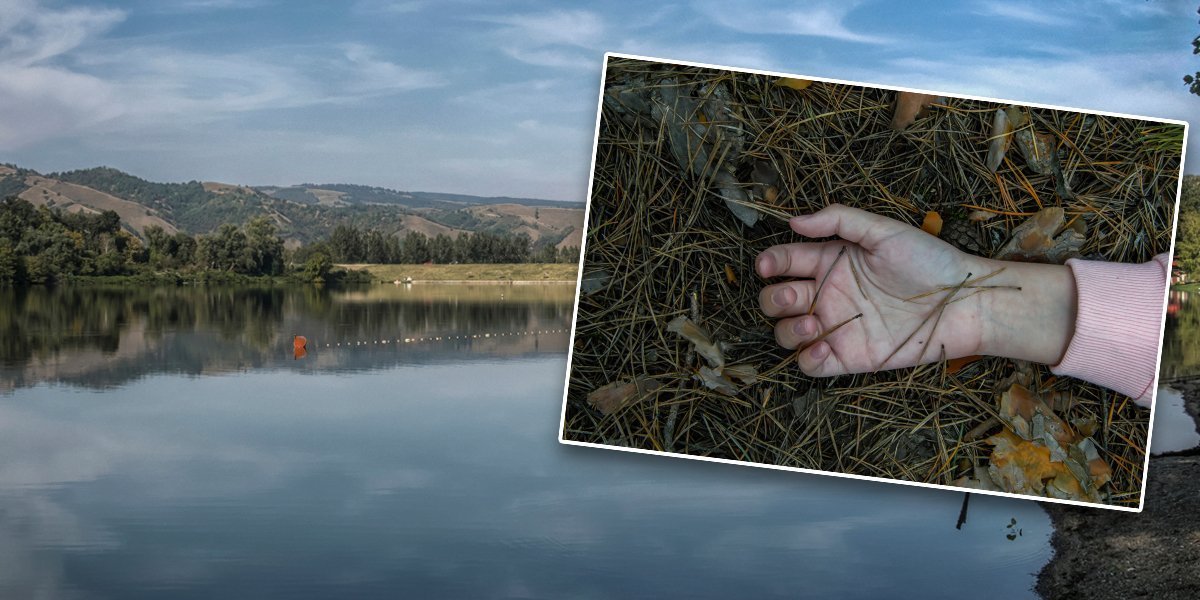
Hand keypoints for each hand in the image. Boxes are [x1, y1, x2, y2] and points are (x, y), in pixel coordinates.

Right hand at [756, 204, 1076, 376]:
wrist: (964, 303)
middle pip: (776, 300)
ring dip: (787, 329)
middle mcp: (828, 294)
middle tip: (794, 297)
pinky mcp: (847, 357)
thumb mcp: (885, 231)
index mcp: (831, 262)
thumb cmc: (930, 261)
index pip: (784, 261)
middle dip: (773, 298)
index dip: (769, 263)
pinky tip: (823, 347)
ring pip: (786, 333)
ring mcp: (836, 327)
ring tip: (812, 322)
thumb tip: (794, 220)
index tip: (767, 266)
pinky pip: (810, 364)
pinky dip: (805, 358)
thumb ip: (839, 220)